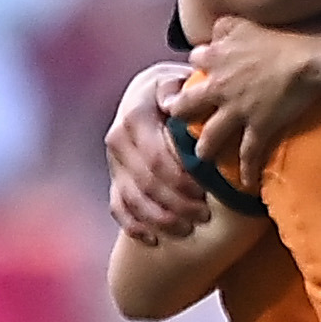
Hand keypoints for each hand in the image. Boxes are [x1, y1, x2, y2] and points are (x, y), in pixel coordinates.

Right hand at [105, 63, 207, 242]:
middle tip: (203, 216)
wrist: (155, 94)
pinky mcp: (115, 176)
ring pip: (130, 197)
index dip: (180, 179)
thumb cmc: (183, 91)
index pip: (155, 156)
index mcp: (135, 114)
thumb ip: (182, 92)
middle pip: (144, 181)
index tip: (205, 193)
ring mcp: (115, 160)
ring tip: (186, 229)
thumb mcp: (184, 82)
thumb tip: (173, 103)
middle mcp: (119, 137)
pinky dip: (134, 225)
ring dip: (158, 218)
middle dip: (174, 202)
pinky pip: (118, 206)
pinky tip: (153, 239)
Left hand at [173, 19, 320, 178]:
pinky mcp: (258, 128)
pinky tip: (245, 182)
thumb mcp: (243, 24)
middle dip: (180, 114)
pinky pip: (248, 153)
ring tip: (201, 157)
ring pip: (211, 135)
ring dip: (204, 148)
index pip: (195, 61)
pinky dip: (246, 170)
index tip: (198, 72)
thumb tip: (215, 29)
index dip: (196, 66)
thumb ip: (225, 26)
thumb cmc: (280, 40)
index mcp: (216, 59)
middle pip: (188, 105)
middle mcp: (219, 87)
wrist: (307, 62)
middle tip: (178, 120)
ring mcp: (237, 111)